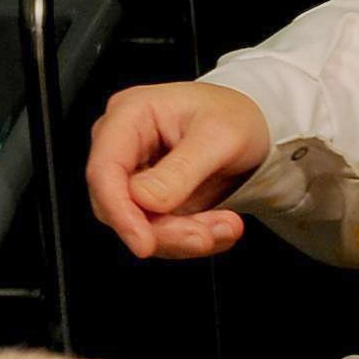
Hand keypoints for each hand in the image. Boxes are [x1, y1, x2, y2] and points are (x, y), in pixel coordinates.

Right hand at [85, 80, 272, 260]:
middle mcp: (124, 146)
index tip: (144, 243)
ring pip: (140, 224)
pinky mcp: (151, 200)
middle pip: (119, 204)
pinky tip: (221, 228)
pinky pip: (160, 231)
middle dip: (164, 230)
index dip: (119, 211)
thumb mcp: (219, 136)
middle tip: (206, 237)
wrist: (254, 125)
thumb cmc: (233, 114)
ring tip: (227, 227)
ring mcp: (136, 175)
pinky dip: (191, 238)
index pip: (104, 169)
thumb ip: (181, 168)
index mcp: (129, 115)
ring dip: (183, 237)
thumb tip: (144, 198)